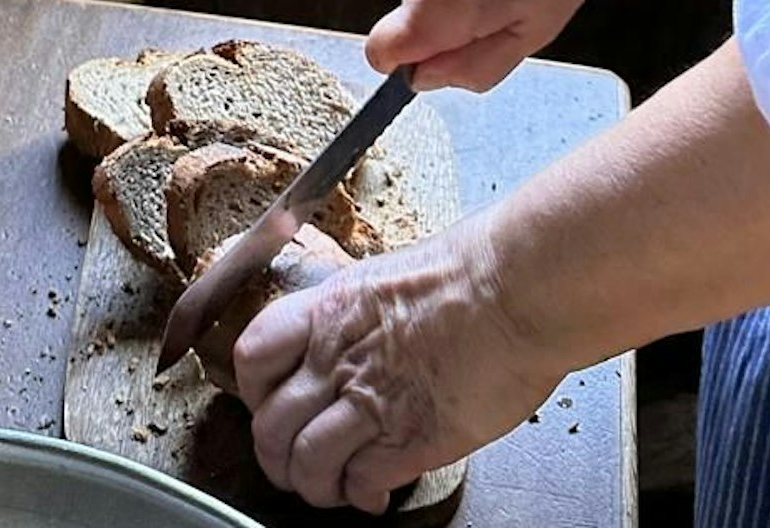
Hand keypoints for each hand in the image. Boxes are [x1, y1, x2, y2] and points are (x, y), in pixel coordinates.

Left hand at [235, 219, 565, 513]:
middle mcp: (339, 356)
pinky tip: (372, 494)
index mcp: (329, 310)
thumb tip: (352, 339)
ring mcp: (372, 400)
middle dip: (276, 455)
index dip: (254, 389)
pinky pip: (361, 482)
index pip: (254, 355)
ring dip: (313, 486)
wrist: (516, 288)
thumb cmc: (469, 272)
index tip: (268, 400)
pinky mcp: (411, 439)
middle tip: (291, 463)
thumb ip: (359, 316)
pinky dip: (360, 497)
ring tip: (330, 488)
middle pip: (271, 424)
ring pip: (306, 463)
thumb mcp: (388, 279)